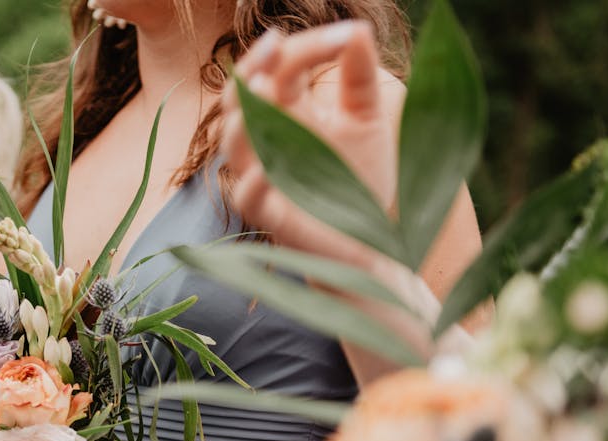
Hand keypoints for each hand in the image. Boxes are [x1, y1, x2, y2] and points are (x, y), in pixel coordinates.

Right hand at [221, 22, 397, 266]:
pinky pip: (247, 198)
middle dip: (252, 68)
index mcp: (288, 114)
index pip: (280, 69)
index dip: (306, 47)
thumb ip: (359, 77)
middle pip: (240, 99)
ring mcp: (264, 179)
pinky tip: (266, 169)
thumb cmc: (362, 181)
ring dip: (243, 118)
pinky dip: (252, 183)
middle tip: (276, 43)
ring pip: (233, 145)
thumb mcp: (367, 119)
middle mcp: (268, 142)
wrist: (373, 243)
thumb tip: (357, 29)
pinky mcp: (271, 217)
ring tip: (265, 90)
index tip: (345, 35)